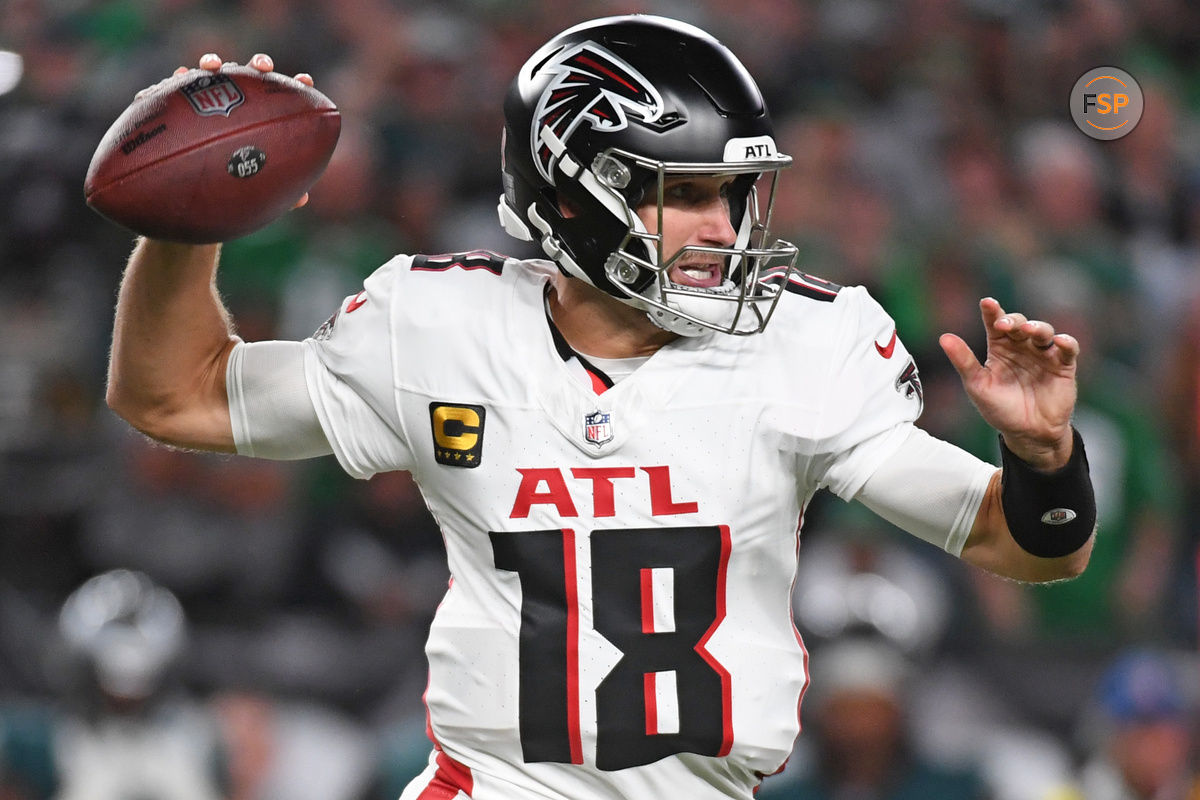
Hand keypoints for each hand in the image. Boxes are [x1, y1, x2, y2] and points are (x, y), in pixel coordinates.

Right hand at [136, 53, 314, 206]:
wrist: (190, 193)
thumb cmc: (231, 188)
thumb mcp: (254, 191)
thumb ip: (278, 189)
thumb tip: (302, 198)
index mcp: (259, 116)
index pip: (281, 97)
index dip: (294, 85)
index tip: (306, 81)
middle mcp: (234, 101)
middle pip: (250, 75)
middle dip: (258, 65)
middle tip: (263, 68)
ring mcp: (205, 99)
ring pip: (210, 74)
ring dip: (212, 64)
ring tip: (212, 66)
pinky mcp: (174, 103)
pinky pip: (168, 91)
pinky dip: (169, 85)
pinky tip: (170, 83)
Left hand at [939, 297, 1079, 470]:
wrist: (1028, 433)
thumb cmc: (1000, 409)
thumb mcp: (977, 385)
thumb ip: (963, 361)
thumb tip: (943, 337)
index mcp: (999, 348)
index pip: (995, 324)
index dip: (992, 311)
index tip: (986, 303)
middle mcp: (1021, 346)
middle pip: (1019, 324)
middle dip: (1013, 321)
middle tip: (1003, 325)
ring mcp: (1043, 354)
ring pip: (1043, 331)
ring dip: (1037, 328)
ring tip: (1028, 330)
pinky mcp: (1063, 365)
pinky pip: (1068, 349)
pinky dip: (1066, 343)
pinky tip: (1059, 341)